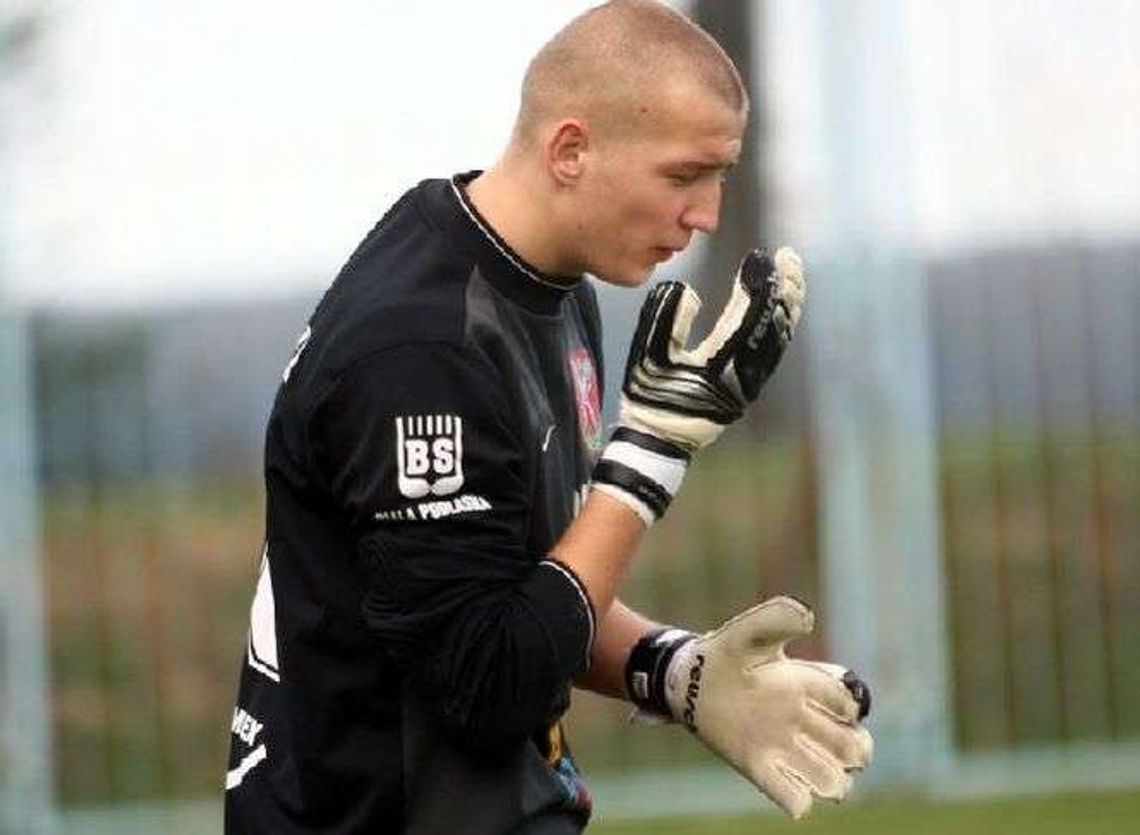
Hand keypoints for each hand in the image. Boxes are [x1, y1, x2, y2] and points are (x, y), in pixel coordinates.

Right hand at [591, 248, 804, 523]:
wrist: (659, 440)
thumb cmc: (650, 398)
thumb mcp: (648, 354)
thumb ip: (666, 318)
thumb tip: (689, 291)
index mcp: (721, 365)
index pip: (750, 316)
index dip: (759, 284)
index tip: (761, 257)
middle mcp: (745, 375)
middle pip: (777, 326)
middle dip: (785, 288)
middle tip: (788, 258)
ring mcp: (751, 383)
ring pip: (781, 338)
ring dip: (787, 305)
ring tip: (790, 276)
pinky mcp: (750, 387)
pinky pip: (774, 350)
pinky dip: (781, 324)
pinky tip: (780, 309)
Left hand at [662, 597, 871, 819]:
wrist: (691, 680)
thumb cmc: (724, 653)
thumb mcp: (746, 634)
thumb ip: (774, 621)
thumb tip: (807, 617)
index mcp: (809, 687)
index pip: (851, 706)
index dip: (847, 707)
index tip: (832, 702)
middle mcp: (804, 720)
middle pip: (854, 749)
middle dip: (855, 751)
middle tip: (834, 743)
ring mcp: (784, 748)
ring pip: (832, 780)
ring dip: (833, 781)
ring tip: (812, 766)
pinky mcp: (760, 768)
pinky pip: (793, 799)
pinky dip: (798, 800)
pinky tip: (786, 784)